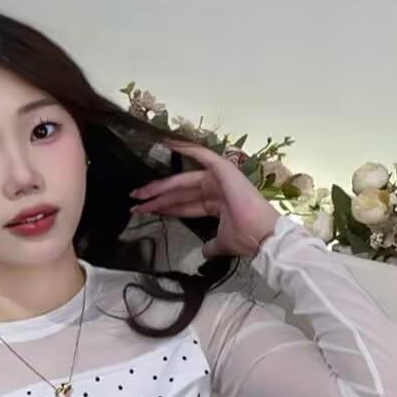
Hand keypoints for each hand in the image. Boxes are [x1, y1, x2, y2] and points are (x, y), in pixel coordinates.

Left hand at [129, 135, 280, 259]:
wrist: (262, 236)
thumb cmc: (246, 238)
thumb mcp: (222, 244)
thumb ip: (211, 246)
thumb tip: (204, 254)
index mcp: (216, 204)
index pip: (184, 205)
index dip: (164, 208)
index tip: (144, 211)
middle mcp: (215, 189)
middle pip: (178, 193)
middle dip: (156, 198)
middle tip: (134, 201)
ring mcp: (219, 178)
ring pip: (182, 181)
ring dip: (160, 186)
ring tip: (138, 192)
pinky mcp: (222, 169)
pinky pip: (200, 154)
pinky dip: (185, 148)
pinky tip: (167, 142)